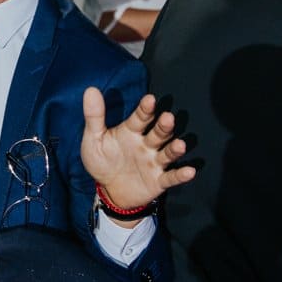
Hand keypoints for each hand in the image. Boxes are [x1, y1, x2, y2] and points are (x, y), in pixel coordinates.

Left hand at [80, 90, 193, 214]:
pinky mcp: (158, 181)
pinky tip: (190, 171)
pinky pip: (171, 177)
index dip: (145, 109)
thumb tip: (90, 90)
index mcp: (131, 132)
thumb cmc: (102, 160)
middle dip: (164, 126)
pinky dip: (180, 175)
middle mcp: (146, 144)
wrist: (108, 191)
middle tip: (168, 118)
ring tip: (180, 145)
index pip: (140, 118)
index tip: (149, 99)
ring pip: (167, 153)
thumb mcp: (94, 138)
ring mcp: (154, 162)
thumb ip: (94, 116)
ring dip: (174, 149)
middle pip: (158, 133)